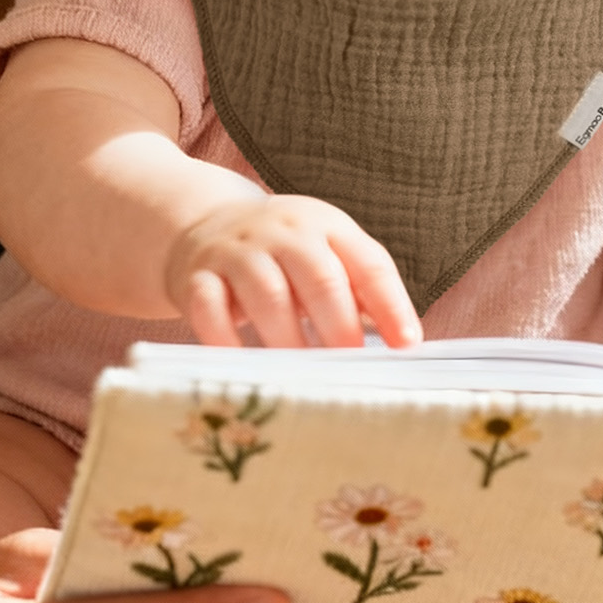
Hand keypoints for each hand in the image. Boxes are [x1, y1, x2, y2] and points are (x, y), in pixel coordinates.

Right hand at [166, 196, 421, 348]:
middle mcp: (284, 231)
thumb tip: (401, 346)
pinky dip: (227, 343)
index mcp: (327, 225)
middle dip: (340, 325)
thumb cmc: (283, 254)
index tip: (407, 346)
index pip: (369, 262)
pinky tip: (247, 370)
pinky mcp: (195, 276)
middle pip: (319, 276)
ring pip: (267, 294)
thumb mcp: (325, 253)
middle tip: (352, 367)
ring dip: (289, 340)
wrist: (203, 225)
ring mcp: (236, 251)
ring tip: (305, 377)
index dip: (392, 305)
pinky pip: (209, 310)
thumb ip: (360, 292)